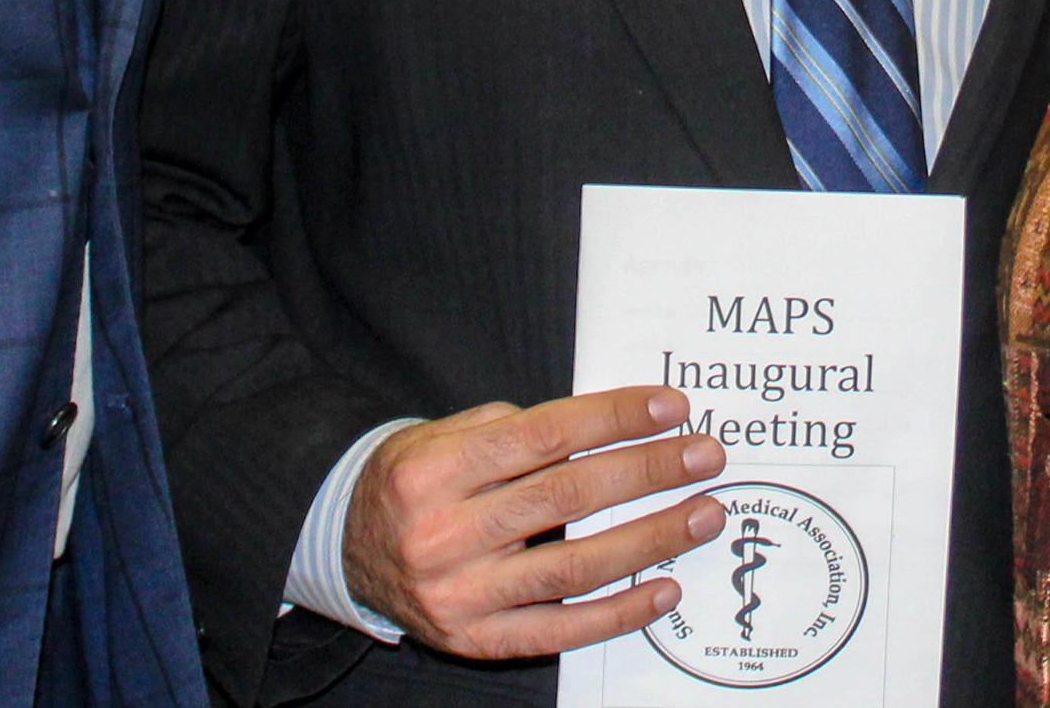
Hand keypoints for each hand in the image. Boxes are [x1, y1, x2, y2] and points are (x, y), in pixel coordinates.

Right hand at [345, 385, 727, 658]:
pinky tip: (664, 588)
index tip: (670, 407)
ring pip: (574, 567)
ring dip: (651, 539)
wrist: (345, 548)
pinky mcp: (475, 641)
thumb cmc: (413, 482)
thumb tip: (610, 425)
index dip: (612, 419)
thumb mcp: (442, 436)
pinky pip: (560, 631)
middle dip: (647, 472)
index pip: (543, 437)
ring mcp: (460, 596)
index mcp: (434, 471)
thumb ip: (513, 429)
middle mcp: (443, 535)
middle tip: (705, 455)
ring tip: (703, 514)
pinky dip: (618, 613)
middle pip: (566, 498)